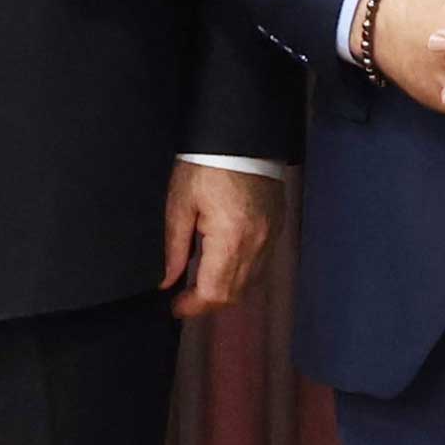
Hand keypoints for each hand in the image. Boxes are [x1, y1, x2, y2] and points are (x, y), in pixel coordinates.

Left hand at [163, 160, 282, 316]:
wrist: (240, 137)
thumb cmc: (205, 165)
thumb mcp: (179, 204)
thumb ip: (174, 248)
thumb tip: (168, 280)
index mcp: (230, 238)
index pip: (214, 292)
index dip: (193, 306)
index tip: (175, 307)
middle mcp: (256, 244)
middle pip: (234, 294)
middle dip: (208, 302)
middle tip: (185, 298)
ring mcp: (270, 237)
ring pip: (250, 283)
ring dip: (226, 290)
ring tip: (202, 284)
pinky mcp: (276, 228)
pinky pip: (261, 264)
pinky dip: (242, 274)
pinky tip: (224, 265)